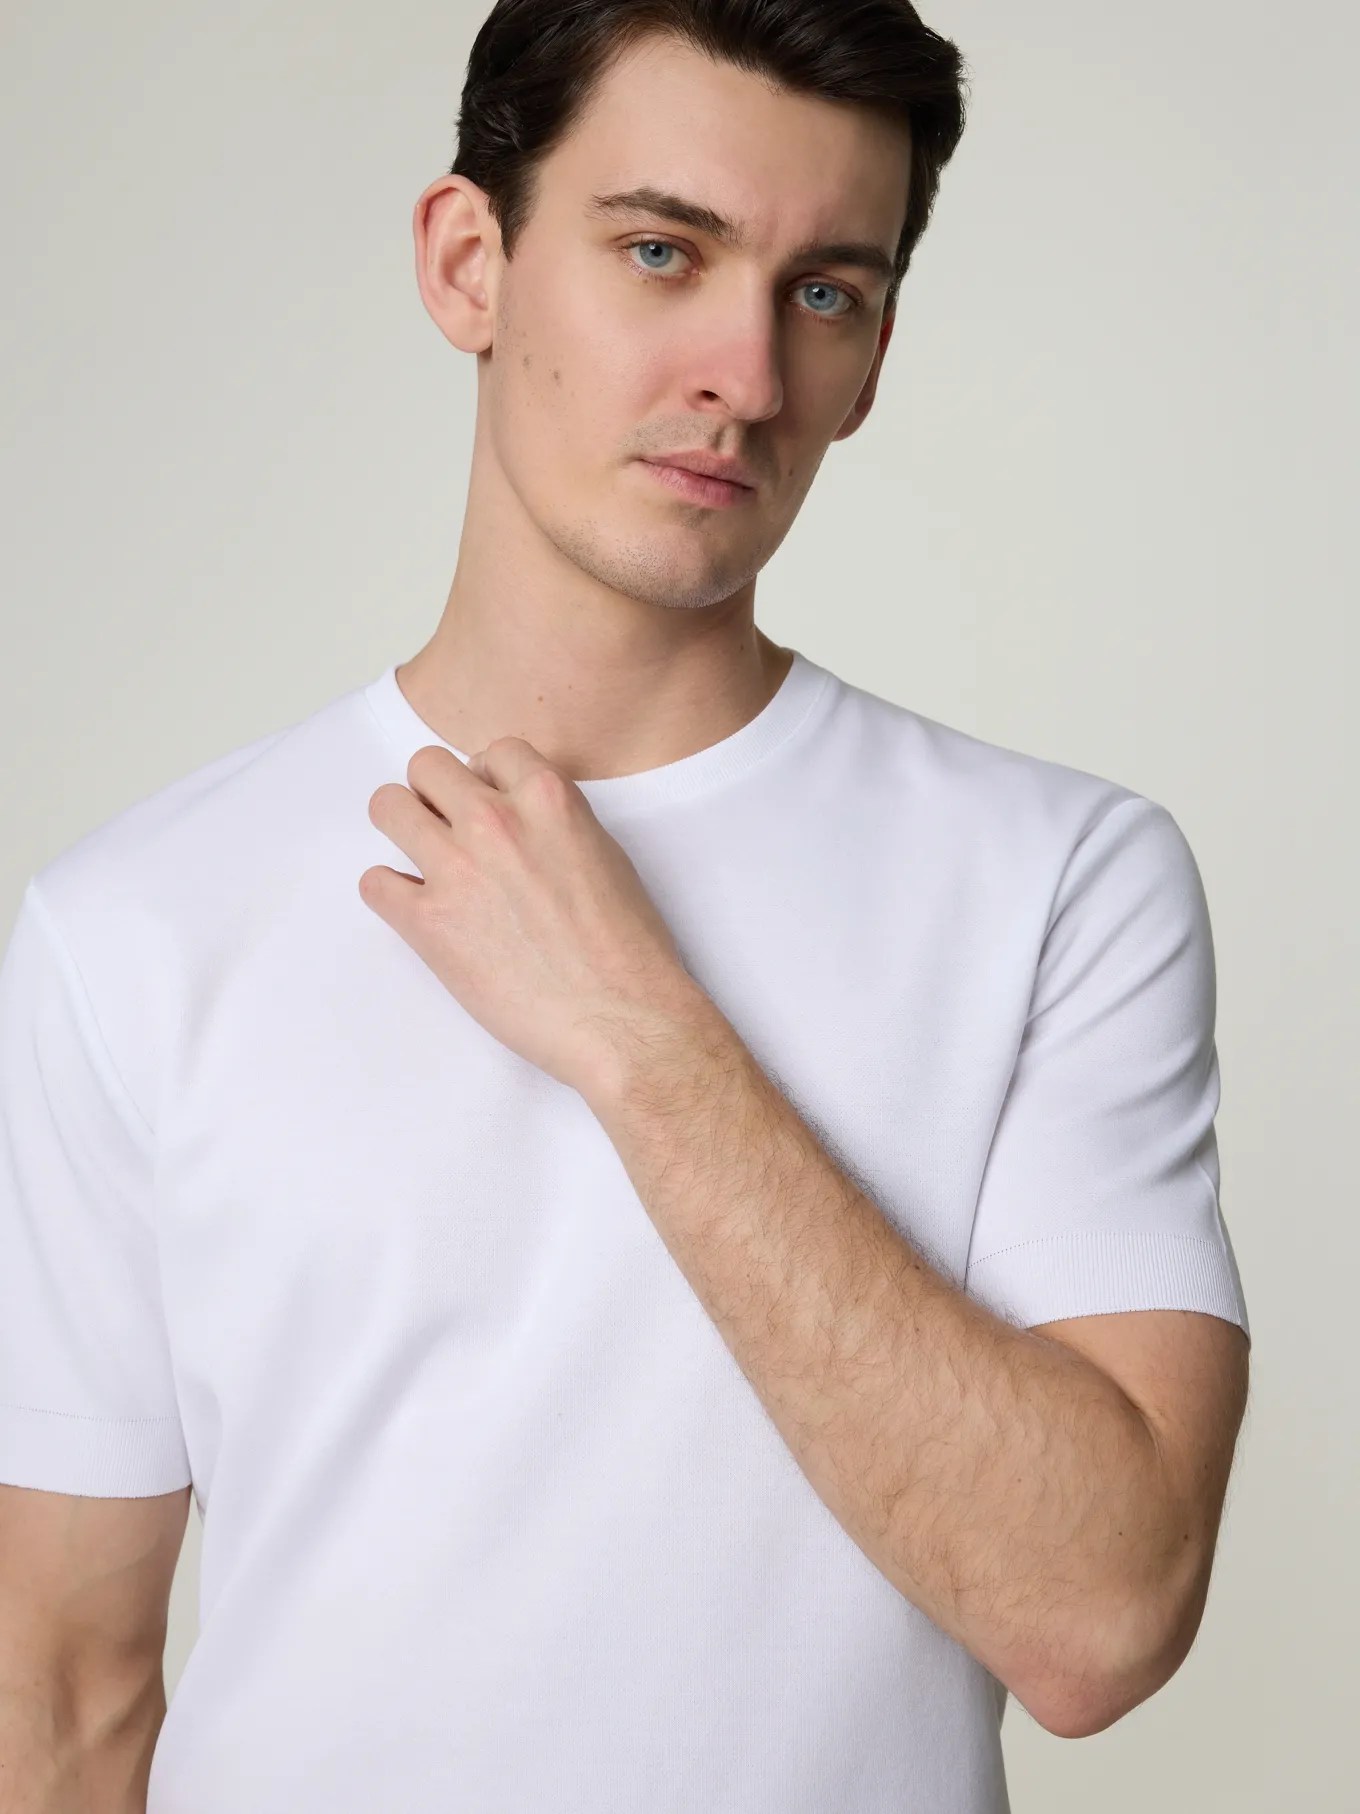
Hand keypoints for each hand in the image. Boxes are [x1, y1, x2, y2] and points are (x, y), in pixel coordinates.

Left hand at [359, 736, 702, 1104]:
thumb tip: (521, 819)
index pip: (492, 751)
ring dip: (401, 830)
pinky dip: (390, 894)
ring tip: (421, 861)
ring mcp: (457, 870)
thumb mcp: (606, 856)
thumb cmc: (627, 951)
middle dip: (435, 795)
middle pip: (427, 767)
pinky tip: (417, 911)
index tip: (489, 804)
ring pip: (387, 807)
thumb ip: (555, 823)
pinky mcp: (429, 923)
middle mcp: (496, 822)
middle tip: (448, 830)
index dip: (487, 778)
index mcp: (547, 799)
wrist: (620, 1019)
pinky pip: (375, 883)